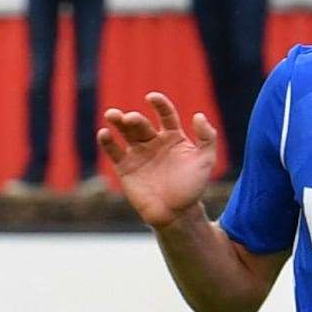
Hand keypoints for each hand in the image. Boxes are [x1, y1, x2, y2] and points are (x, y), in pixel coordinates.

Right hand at [99, 92, 219, 230]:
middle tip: (130, 119)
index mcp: (173, 136)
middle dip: (134, 119)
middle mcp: (153, 141)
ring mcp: (138, 153)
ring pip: (124, 132)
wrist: (177, 214)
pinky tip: (104, 133)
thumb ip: (207, 138)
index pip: (165, 114)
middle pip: (141, 123)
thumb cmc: (192, 187)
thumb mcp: (205, 161)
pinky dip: (106, 141)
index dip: (159, 104)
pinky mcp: (124, 167)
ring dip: (117, 121)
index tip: (152, 98)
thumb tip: (198, 115)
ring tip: (112, 115)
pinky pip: (113, 151)